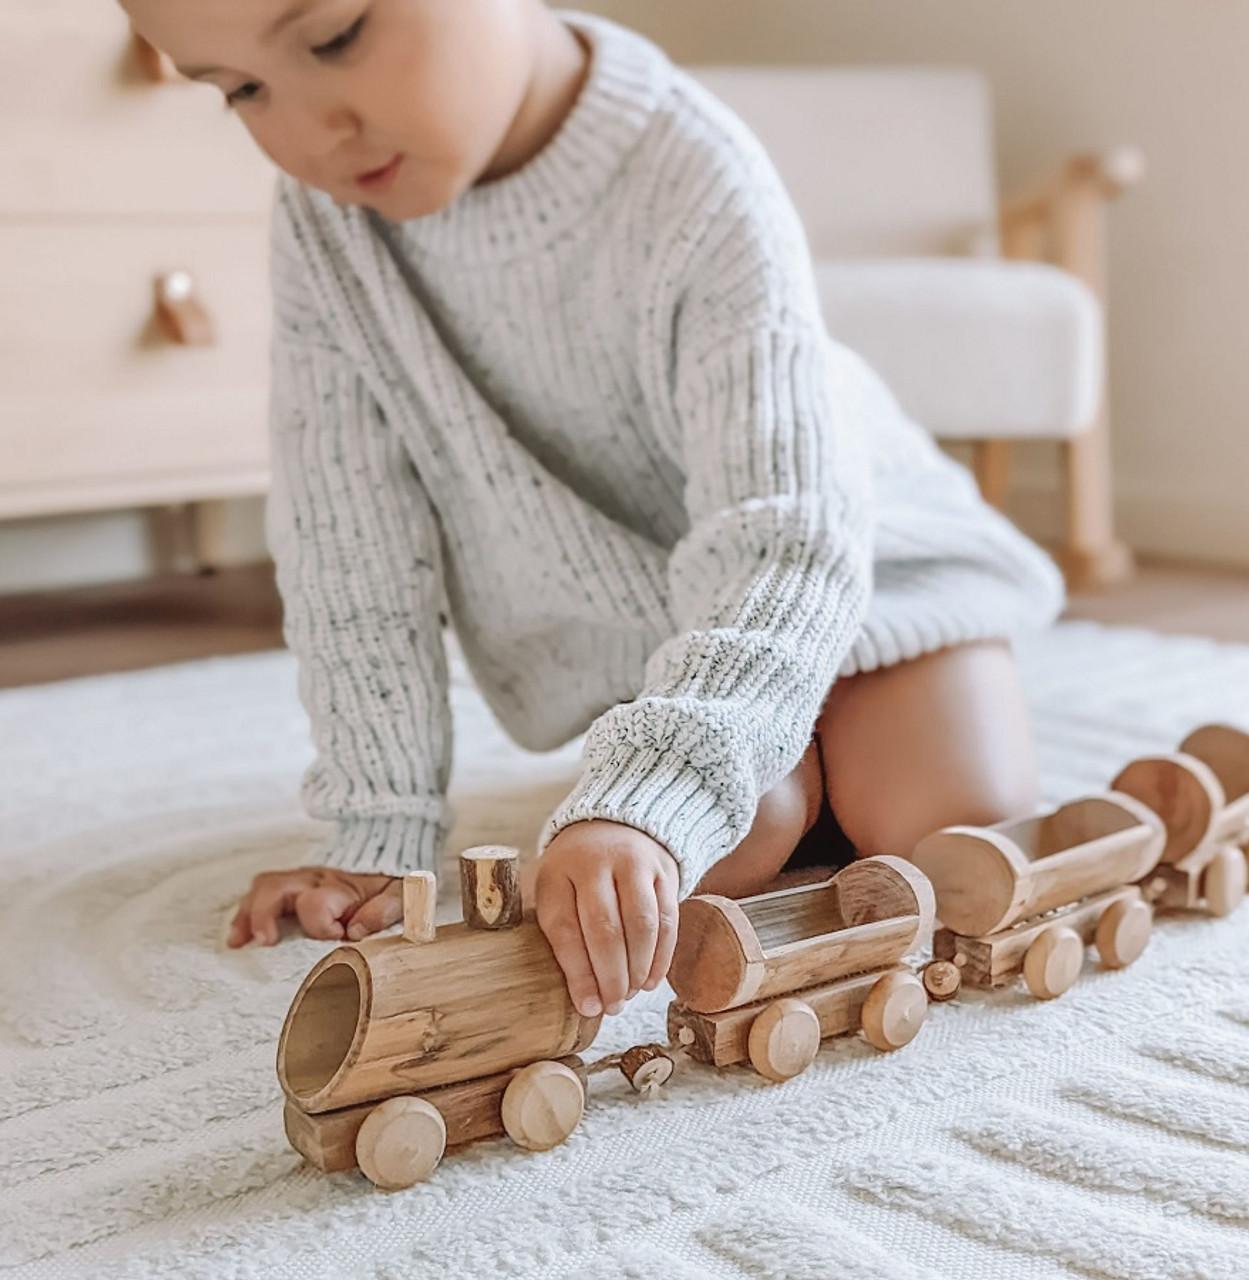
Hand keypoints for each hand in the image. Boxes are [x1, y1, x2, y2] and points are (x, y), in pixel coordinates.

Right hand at [227, 867, 402, 946]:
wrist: (386, 853)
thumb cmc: (390, 883)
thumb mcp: (399, 895)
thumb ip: (384, 910)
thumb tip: (356, 931)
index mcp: (340, 886)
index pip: (317, 903)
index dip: (322, 926)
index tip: (338, 937)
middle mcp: (314, 879)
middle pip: (276, 887)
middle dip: (264, 915)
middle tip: (265, 943)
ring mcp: (300, 879)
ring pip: (263, 887)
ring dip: (248, 914)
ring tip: (239, 942)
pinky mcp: (292, 884)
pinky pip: (260, 892)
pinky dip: (246, 913)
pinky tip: (238, 937)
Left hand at [535, 820, 679, 1018]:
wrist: (614, 824)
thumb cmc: (576, 872)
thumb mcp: (553, 888)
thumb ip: (557, 931)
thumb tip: (578, 998)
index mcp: (558, 870)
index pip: (565, 928)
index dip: (577, 973)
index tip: (587, 1007)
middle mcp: (596, 862)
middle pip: (605, 929)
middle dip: (611, 977)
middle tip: (613, 1007)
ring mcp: (634, 863)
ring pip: (642, 925)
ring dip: (638, 969)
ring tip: (631, 994)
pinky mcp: (664, 870)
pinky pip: (668, 919)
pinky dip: (662, 956)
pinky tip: (652, 979)